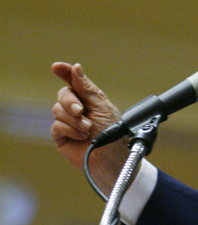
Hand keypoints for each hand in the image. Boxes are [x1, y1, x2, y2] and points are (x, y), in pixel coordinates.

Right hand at [51, 62, 129, 194]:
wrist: (111, 157)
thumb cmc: (113, 133)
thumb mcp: (102, 105)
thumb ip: (86, 87)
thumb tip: (75, 68)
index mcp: (88, 99)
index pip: (73, 82)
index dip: (65, 73)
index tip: (57, 67)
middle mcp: (77, 109)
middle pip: (63, 94)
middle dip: (71, 101)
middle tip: (82, 111)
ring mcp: (68, 122)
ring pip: (58, 110)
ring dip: (74, 120)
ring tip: (88, 129)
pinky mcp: (61, 136)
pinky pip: (57, 126)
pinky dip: (70, 130)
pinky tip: (82, 137)